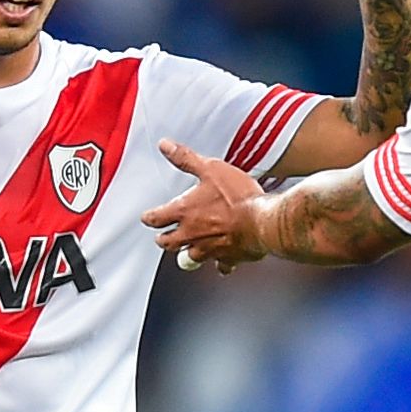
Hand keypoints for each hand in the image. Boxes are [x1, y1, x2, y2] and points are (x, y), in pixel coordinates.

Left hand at [142, 140, 264, 271]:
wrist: (263, 221)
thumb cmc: (238, 198)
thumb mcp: (210, 169)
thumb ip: (186, 159)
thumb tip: (166, 146)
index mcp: (185, 212)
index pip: (157, 218)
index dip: (150, 218)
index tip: (147, 218)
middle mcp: (193, 234)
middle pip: (169, 243)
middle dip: (164, 240)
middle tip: (162, 239)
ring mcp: (209, 249)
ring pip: (190, 258)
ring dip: (186, 255)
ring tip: (185, 255)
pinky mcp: (228, 258)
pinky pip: (220, 264)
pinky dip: (219, 263)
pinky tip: (222, 262)